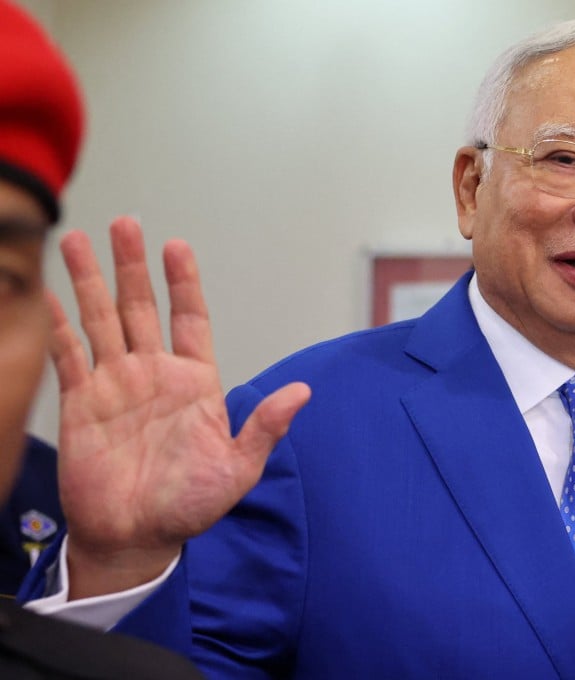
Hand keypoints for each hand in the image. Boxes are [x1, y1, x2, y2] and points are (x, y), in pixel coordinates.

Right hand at [50, 217, 309, 598]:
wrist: (137, 538)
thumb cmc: (191, 506)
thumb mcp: (238, 468)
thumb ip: (265, 427)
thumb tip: (303, 392)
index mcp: (195, 382)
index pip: (190, 318)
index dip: (182, 282)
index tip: (175, 246)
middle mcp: (154, 374)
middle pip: (139, 307)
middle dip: (131, 265)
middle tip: (124, 222)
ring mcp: (115, 385)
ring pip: (100, 320)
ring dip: (88, 281)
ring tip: (74, 239)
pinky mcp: (81, 404)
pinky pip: (67, 357)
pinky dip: (57, 327)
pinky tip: (47, 297)